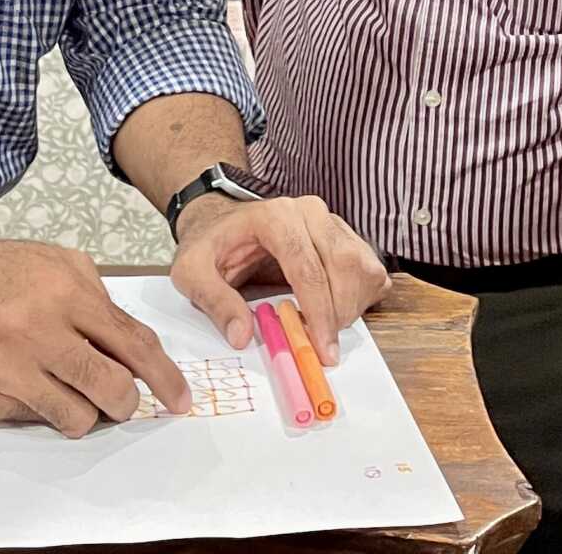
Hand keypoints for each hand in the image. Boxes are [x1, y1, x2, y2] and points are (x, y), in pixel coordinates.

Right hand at [0, 225, 189, 436]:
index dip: (164, 377)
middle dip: (127, 403)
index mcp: (64, 292)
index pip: (133, 345)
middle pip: (111, 389)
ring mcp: (5, 368)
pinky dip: (36, 409)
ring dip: (83, 413)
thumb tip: (133, 344)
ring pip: (75, 416)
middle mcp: (36, 331)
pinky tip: (23, 385)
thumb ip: (96, 298)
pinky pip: (29, 419)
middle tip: (123, 403)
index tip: (180, 397)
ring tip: (69, 394)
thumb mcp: (52, 262)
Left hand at [170, 195, 388, 364]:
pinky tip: (335, 310)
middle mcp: (310, 212)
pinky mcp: (345, 234)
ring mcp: (331, 221)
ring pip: (362, 266)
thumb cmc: (209, 245)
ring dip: (352, 307)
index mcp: (276, 216)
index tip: (322, 348)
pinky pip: (370, 267)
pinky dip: (361, 296)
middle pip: (343, 266)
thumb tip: (242, 336)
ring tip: (324, 328)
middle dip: (338, 314)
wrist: (221, 220)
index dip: (318, 311)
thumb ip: (214, 302)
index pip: (307, 266)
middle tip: (322, 347)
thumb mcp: (191, 272)